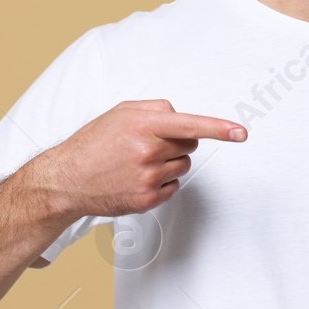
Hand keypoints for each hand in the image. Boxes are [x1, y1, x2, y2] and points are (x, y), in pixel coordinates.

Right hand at [27, 99, 245, 218]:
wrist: (67, 180)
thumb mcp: (121, 112)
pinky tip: (138, 178)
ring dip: (171, 161)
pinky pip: (175, 185)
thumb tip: (182, 116)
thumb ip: (156, 108)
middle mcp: (148, 152)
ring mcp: (148, 178)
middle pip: (191, 144)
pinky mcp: (148, 200)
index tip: (241, 133)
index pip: (190, 125)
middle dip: (179, 141)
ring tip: (139, 162)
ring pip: (184, 165)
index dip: (219, 128)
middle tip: (151, 143)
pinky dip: (163, 181)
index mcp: (142, 125)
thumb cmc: (94, 142)